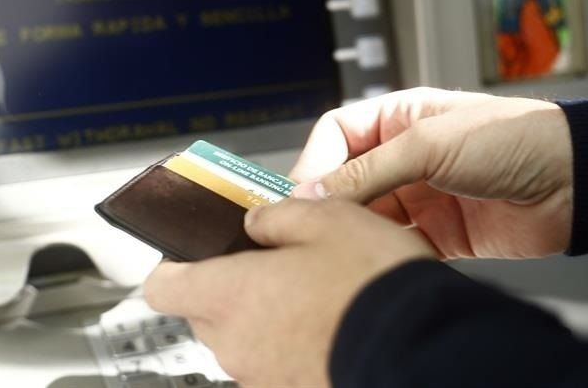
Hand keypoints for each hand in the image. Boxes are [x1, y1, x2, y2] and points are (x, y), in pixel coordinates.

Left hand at [144, 199, 435, 387]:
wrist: (424, 348)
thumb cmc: (373, 284)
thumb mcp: (327, 218)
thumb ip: (278, 215)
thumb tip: (257, 222)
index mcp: (231, 294)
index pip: (163, 286)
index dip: (174, 264)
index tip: (192, 252)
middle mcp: (237, 345)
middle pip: (206, 312)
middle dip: (231, 286)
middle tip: (272, 262)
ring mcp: (264, 378)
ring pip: (245, 340)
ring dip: (266, 318)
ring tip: (315, 294)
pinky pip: (276, 365)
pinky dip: (292, 346)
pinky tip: (331, 325)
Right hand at [290, 88, 573, 258]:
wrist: (575, 182)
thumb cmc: (511, 139)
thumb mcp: (428, 146)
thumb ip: (368, 171)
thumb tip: (312, 192)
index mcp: (399, 119)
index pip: (336, 135)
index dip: (313, 162)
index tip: (299, 194)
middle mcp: (403, 156)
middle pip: (345, 178)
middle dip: (328, 201)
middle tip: (310, 226)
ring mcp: (420, 195)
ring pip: (367, 214)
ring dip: (355, 228)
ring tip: (345, 242)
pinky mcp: (437, 232)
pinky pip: (395, 243)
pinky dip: (384, 251)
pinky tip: (381, 256)